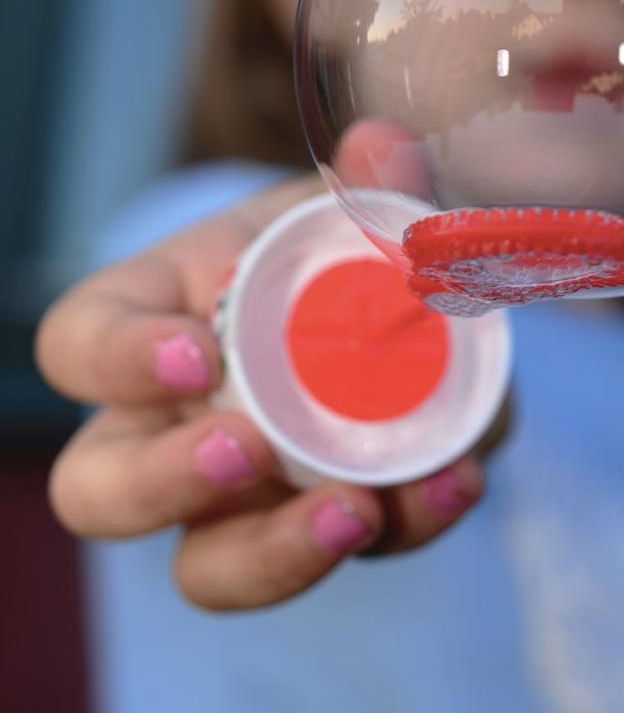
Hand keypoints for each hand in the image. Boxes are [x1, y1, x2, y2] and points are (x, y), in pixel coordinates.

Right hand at [35, 166, 504, 611]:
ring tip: (356, 510)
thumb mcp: (340, 207)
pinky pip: (337, 550)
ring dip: (277, 553)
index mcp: (149, 325)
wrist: (384, 305)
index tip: (196, 352)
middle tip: (246, 451)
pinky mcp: (318, 524)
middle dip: (164, 483)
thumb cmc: (324, 246)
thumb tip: (384, 146)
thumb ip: (369, 180)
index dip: (118, 358)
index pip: (79, 343)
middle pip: (102, 490)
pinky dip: (403, 526)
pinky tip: (455, 483)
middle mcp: (166, 426)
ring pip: (207, 566)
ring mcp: (237, 497)